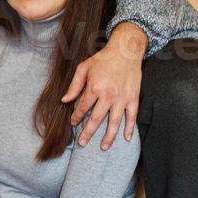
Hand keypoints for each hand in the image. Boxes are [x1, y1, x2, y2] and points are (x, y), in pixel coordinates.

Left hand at [61, 23, 144, 149]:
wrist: (125, 51)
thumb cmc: (103, 59)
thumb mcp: (84, 68)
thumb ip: (74, 86)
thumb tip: (64, 100)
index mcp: (94, 88)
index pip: (83, 108)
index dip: (77, 117)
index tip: (73, 123)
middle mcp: (108, 95)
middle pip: (96, 119)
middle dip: (88, 132)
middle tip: (82, 143)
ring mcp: (122, 98)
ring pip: (114, 122)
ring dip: (108, 136)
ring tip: (103, 147)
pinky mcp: (133, 98)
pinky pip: (131, 116)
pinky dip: (129, 128)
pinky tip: (126, 137)